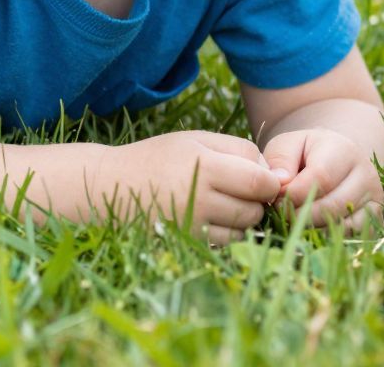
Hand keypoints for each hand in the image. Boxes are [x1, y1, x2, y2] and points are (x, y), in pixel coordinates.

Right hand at [112, 131, 280, 244]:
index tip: (261, 178)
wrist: (111, 186)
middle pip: (254, 210)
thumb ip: (237, 149)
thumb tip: (273, 174)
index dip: (269, 182)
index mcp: (205, 165)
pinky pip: (223, 245)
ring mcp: (191, 225)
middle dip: (257, 203)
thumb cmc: (159, 157)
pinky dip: (227, 234)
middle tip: (242, 191)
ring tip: (225, 203)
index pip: (260, 182)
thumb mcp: (195, 139)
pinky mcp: (184, 243)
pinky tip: (212, 218)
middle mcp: (199, 198)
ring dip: (243, 220)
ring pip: (242, 232)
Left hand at [263, 129, 382, 231]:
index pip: (320, 178)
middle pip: (332, 205)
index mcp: (344, 150)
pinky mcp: (375, 218)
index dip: (294, 194)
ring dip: (312, 228)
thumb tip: (280, 183)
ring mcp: (374, 197)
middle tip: (282, 214)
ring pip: (342, 224)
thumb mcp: (289, 146)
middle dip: (300, 215)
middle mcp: (366, 173)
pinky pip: (351, 236)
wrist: (336, 161)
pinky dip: (328, 237)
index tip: (276, 199)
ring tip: (294, 220)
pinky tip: (312, 229)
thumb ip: (280, 159)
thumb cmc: (306, 154)